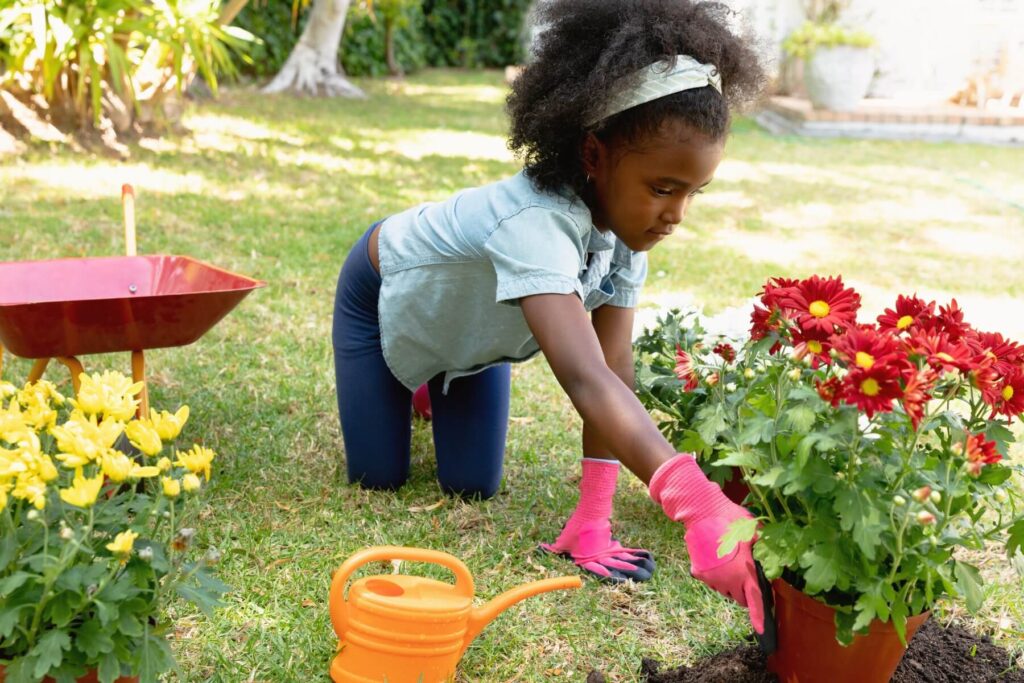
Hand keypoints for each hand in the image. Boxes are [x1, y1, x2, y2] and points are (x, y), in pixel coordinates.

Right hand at [684, 515, 763, 633]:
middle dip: (746, 591)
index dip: (759, 618)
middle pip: (740, 598)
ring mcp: (711, 578)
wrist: (702, 511)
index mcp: (744, 573)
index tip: (763, 632)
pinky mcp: (698, 573)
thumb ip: (767, 550)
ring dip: (731, 583)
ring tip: (730, 560)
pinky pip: (711, 581)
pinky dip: (716, 575)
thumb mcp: (755, 532)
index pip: (755, 601)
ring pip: (725, 590)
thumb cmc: (731, 519)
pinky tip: (716, 558)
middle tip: (746, 572)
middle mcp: (727, 581)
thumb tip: (777, 562)